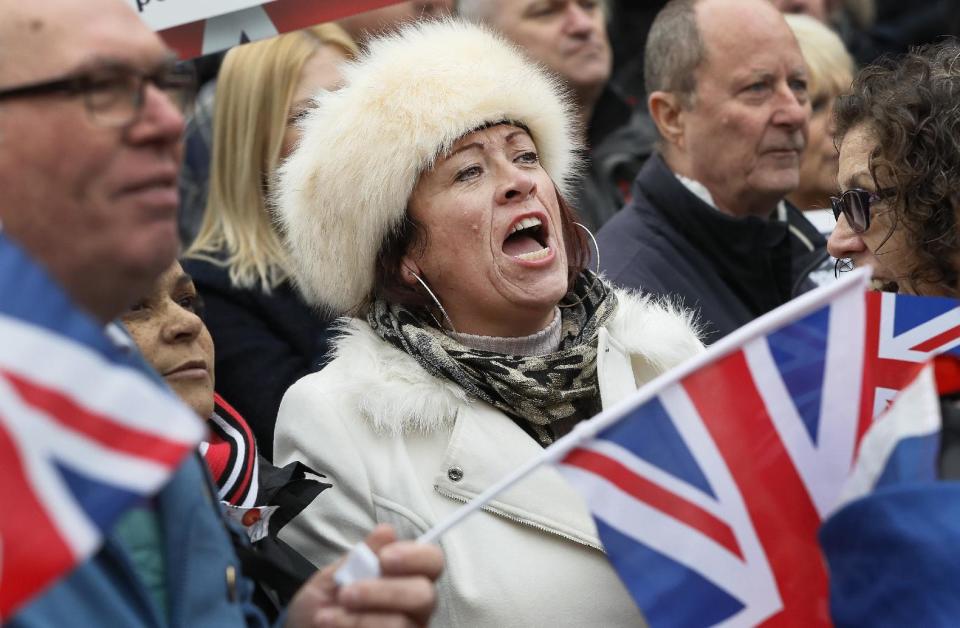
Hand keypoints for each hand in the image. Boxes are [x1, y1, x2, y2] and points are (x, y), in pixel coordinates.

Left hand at [285, 525, 442, 627]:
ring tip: (326, 617)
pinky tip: (333, 627)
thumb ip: (359, 557)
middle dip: (382, 592)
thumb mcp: (332, 577)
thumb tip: (386, 531)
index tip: (384, 558)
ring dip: (358, 619)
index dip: (415, 556)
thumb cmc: (321, 607)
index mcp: (404, 578)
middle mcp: (413, 607)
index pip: (432, 561)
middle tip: (346, 594)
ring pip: (401, 624)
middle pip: (424, 595)